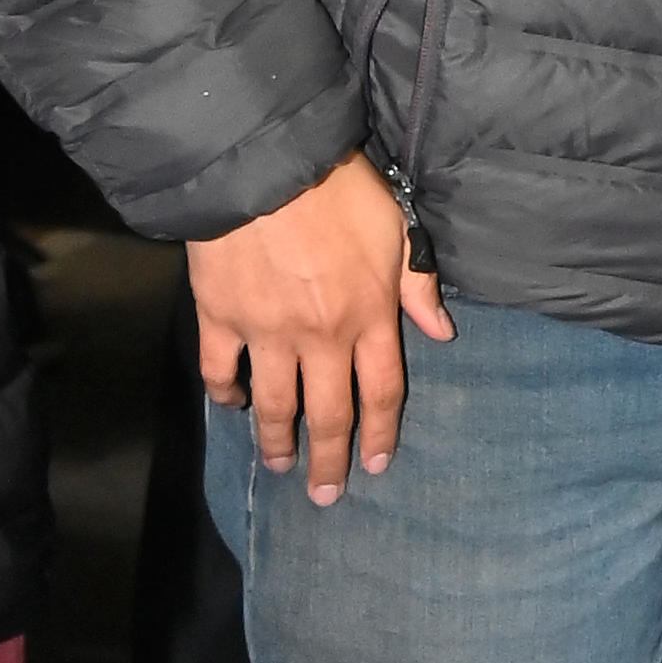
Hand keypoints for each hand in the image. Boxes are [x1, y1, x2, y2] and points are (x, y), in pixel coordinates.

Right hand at [189, 152, 450, 502]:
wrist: (265, 166)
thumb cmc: (339, 190)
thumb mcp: (397, 228)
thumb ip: (417, 283)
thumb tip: (441, 330)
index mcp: (370, 317)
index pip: (382, 392)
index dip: (380, 434)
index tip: (376, 465)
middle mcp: (322, 337)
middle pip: (328, 413)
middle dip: (328, 460)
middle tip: (324, 496)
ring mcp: (268, 332)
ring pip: (275, 404)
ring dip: (276, 441)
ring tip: (277, 466)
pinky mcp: (220, 317)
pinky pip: (221, 369)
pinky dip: (225, 392)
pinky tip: (231, 405)